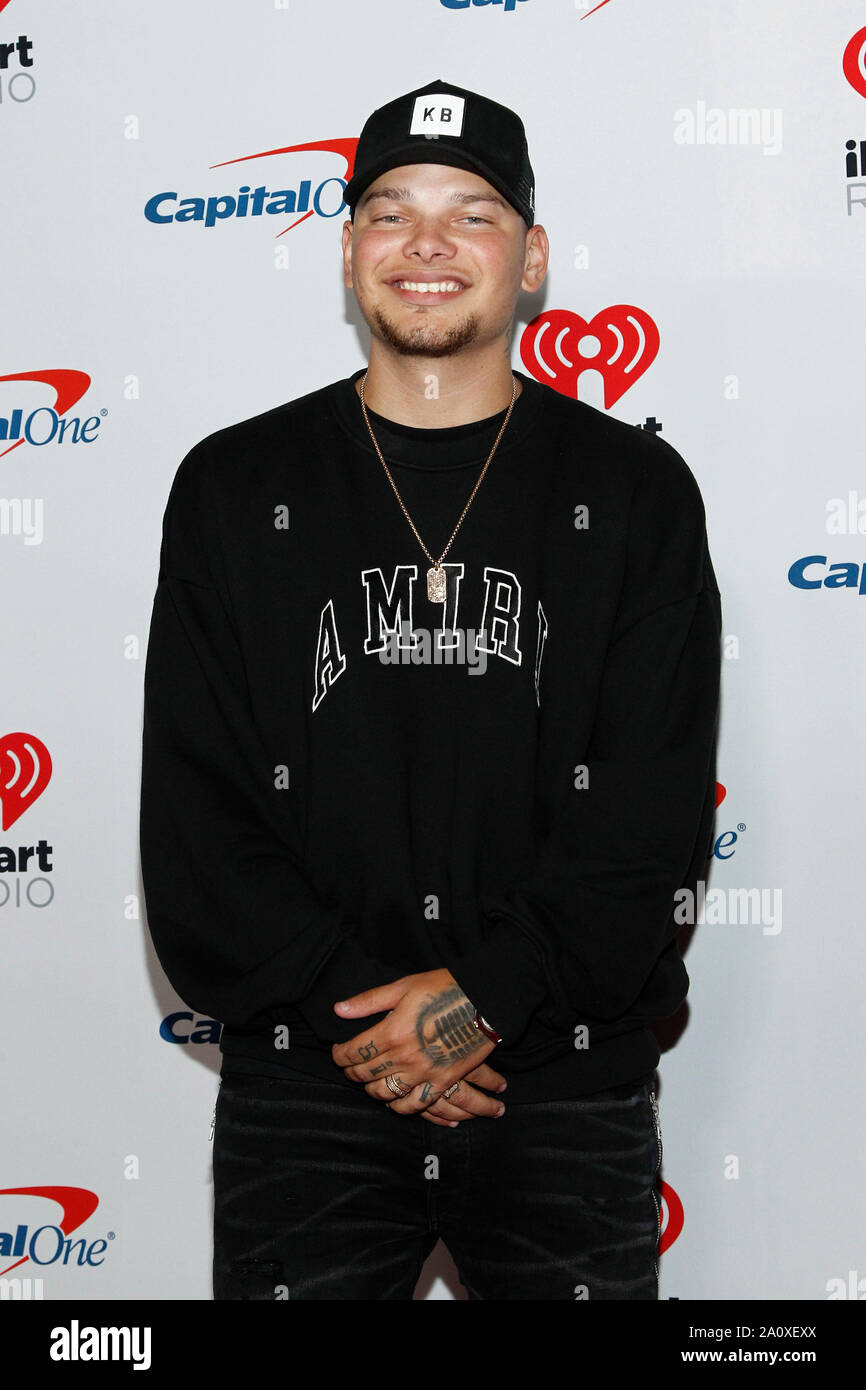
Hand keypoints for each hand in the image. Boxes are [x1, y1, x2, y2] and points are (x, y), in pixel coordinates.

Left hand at [330, 969, 505, 1122]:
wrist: (485, 1000)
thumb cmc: (444, 988)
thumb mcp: (403, 987)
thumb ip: (369, 1001)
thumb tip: (339, 1009)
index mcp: (392, 1031)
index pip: (353, 1052)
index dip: (339, 1055)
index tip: (337, 1052)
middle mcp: (405, 1056)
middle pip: (365, 1074)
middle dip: (351, 1071)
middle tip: (349, 1066)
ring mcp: (424, 1072)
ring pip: (385, 1093)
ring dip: (371, 1090)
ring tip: (369, 1081)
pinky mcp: (442, 1082)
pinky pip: (415, 1105)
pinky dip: (400, 1106)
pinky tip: (394, 1100)